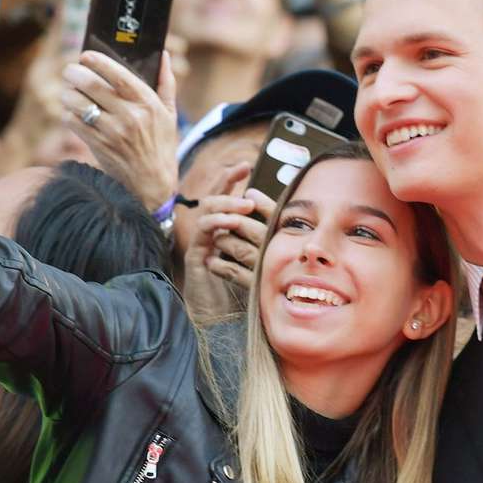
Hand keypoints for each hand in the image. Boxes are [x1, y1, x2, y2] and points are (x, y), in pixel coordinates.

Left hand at [61, 50, 179, 211]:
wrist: (152, 183)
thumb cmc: (161, 145)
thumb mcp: (169, 114)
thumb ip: (166, 83)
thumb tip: (163, 55)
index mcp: (147, 104)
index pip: (118, 75)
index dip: (98, 62)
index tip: (86, 55)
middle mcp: (129, 116)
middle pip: (91, 85)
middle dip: (74, 74)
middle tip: (70, 71)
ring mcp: (112, 132)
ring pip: (77, 103)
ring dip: (68, 94)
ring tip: (69, 92)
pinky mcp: (98, 146)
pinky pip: (73, 122)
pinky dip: (68, 115)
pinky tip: (73, 113)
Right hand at [182, 182, 275, 320]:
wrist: (222, 318)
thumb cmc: (243, 288)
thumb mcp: (261, 256)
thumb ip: (266, 236)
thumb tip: (287, 214)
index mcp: (223, 227)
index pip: (225, 195)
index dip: (231, 178)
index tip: (246, 164)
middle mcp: (209, 231)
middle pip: (212, 197)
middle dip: (227, 185)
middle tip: (245, 183)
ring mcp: (201, 241)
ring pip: (206, 210)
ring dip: (226, 204)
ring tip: (245, 206)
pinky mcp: (195, 255)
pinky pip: (202, 232)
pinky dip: (216, 223)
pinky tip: (230, 223)